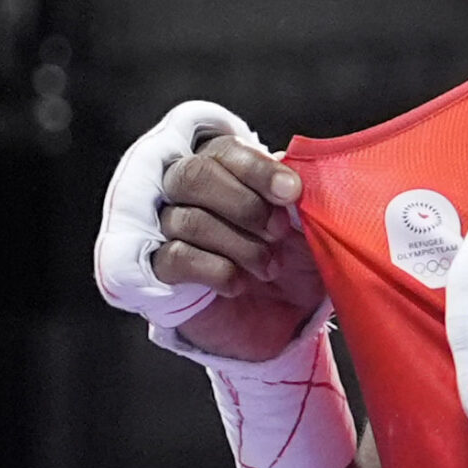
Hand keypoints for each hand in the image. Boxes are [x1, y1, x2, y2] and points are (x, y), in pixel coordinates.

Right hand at [93, 101, 326, 362]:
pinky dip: (215, 270)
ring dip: (239, 245)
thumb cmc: (293, 257)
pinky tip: (239, 283)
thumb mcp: (307, 225)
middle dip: (243, 204)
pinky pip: (175, 257)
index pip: (225, 151)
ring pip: (187, 220)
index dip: (258, 169)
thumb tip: (286, 164)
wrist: (283, 317)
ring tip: (270, 266)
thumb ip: (293, 193)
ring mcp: (167, 228)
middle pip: (192, 175)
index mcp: (222, 166)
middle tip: (278, 231)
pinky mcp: (160, 269)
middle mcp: (186, 190)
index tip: (292, 192)